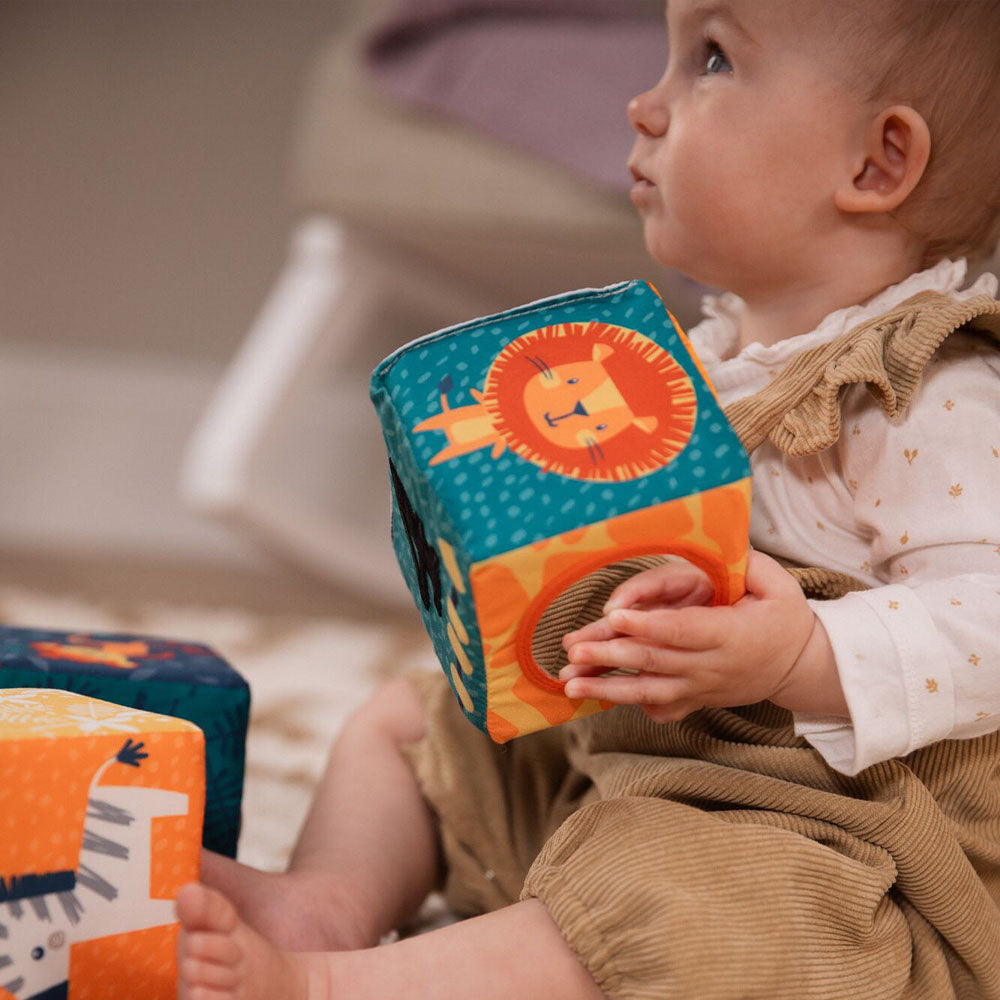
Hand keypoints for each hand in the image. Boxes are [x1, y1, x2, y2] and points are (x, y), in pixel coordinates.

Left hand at [560, 551, 846, 722]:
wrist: (800, 666)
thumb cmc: (784, 616)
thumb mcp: (777, 583)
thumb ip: (747, 564)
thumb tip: (717, 546)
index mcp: (730, 634)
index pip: (683, 630)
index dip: (648, 625)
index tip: (615, 616)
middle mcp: (712, 667)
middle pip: (655, 662)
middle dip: (610, 656)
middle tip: (573, 650)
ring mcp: (701, 689)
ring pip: (649, 692)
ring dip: (607, 689)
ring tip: (569, 684)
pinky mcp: (695, 701)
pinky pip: (659, 708)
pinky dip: (629, 705)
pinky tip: (598, 697)